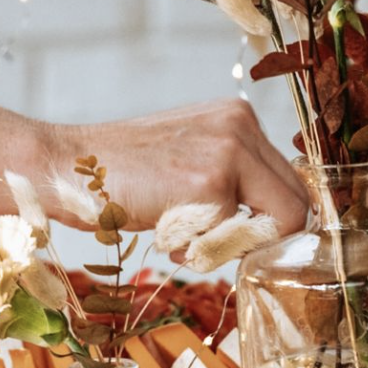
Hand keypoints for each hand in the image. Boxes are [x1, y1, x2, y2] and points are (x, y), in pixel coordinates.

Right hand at [46, 99, 307, 236]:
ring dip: (229, 244)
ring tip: (180, 225)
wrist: (70, 166)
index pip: (291, 183)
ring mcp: (228, 150)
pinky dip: (200, 250)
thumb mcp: (191, 156)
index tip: (237, 235)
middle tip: (207, 238)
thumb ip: (235, 176)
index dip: (270, 221)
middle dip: (259, 237)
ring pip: (276, 226)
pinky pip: (235, 242)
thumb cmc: (125, 171)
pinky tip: (164, 227)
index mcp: (238, 116)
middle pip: (296, 205)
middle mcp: (241, 123)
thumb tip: (285, 222)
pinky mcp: (211, 182)